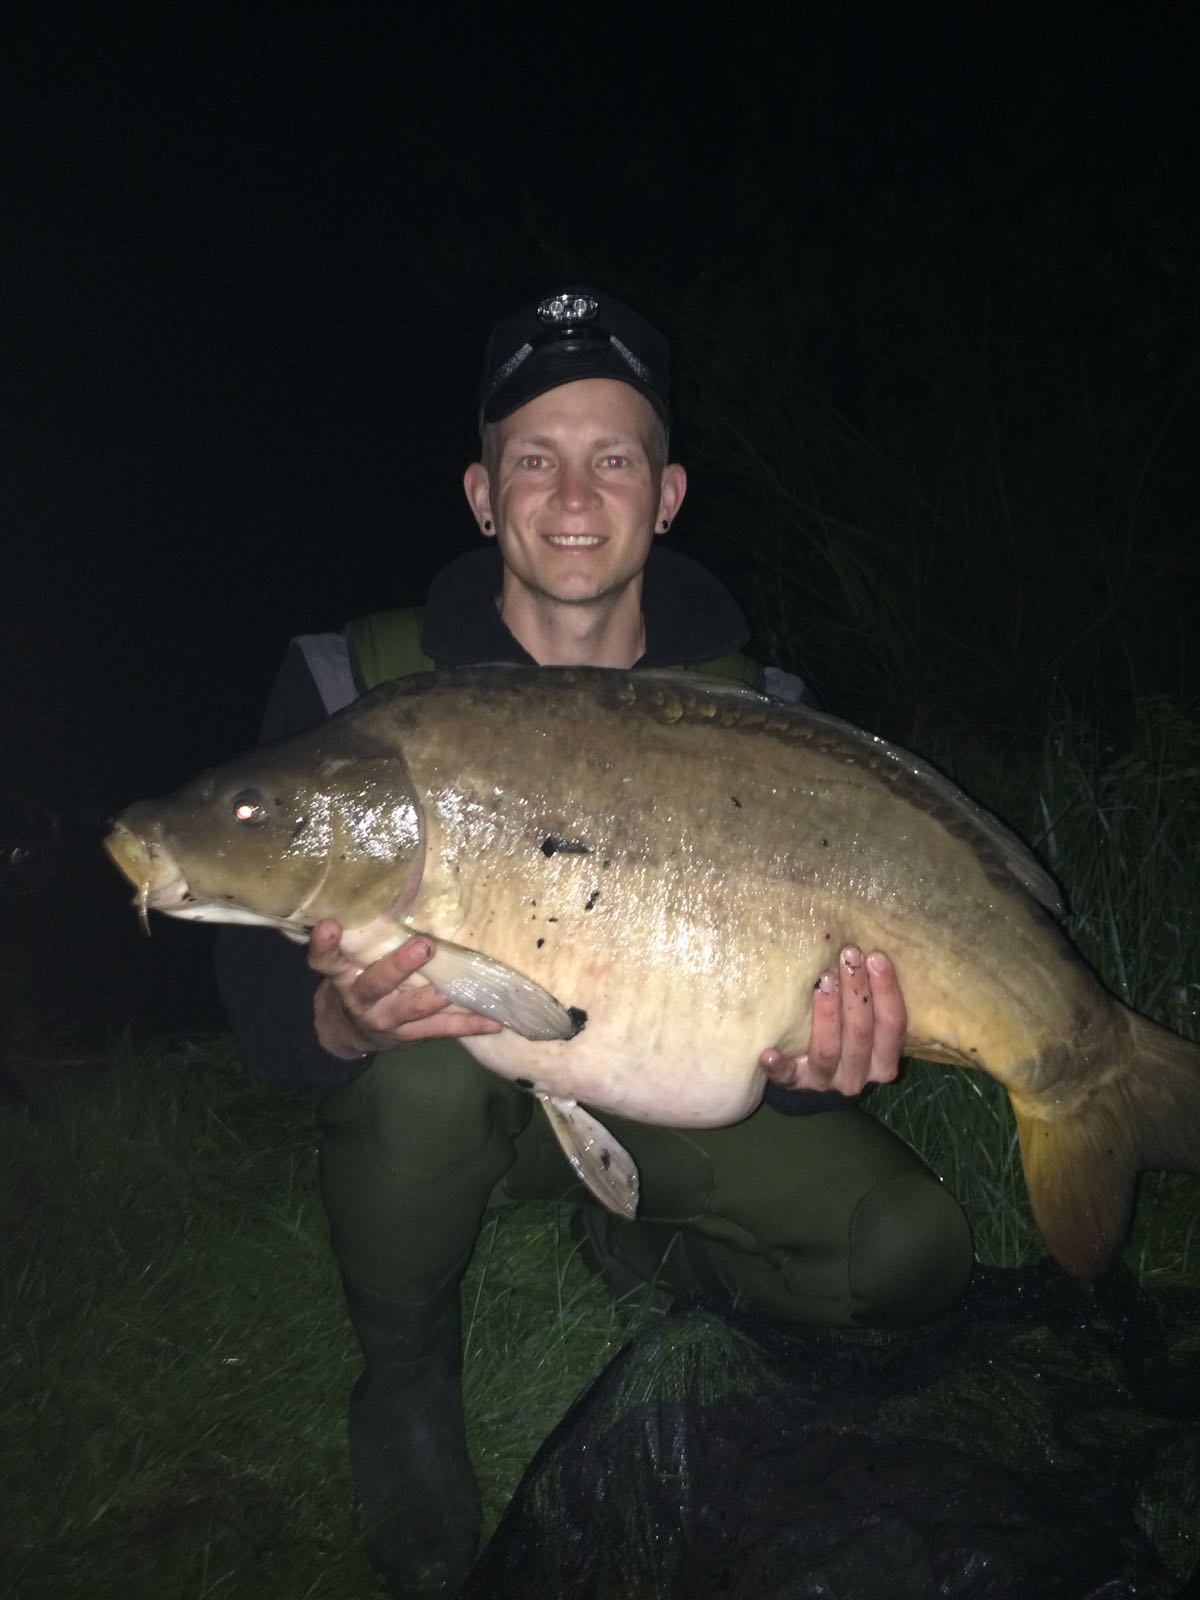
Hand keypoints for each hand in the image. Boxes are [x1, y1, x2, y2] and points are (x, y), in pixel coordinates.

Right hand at [308, 919, 502, 1057]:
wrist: (347, 1031)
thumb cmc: (354, 978)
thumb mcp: (347, 958)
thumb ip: (363, 934)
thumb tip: (402, 883)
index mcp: (341, 974)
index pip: (325, 959)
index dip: (325, 944)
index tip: (329, 924)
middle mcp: (360, 997)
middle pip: (376, 982)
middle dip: (400, 966)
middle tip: (424, 946)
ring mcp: (385, 1019)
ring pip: (410, 1008)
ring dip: (436, 996)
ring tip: (458, 986)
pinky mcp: (409, 1035)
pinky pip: (440, 1029)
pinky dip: (468, 1024)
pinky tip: (494, 1021)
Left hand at [759, 946, 904, 1095]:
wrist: (813, 1070)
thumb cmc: (846, 1031)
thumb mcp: (865, 1018)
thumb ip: (869, 994)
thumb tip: (865, 946)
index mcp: (883, 1060)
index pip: (893, 1026)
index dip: (887, 991)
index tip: (876, 956)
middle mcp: (859, 1075)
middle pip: (861, 1035)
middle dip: (856, 993)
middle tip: (848, 957)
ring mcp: (826, 1082)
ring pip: (828, 1051)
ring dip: (827, 1015)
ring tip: (822, 982)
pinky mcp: (795, 1084)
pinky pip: (787, 1077)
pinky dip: (779, 1067)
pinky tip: (768, 1052)